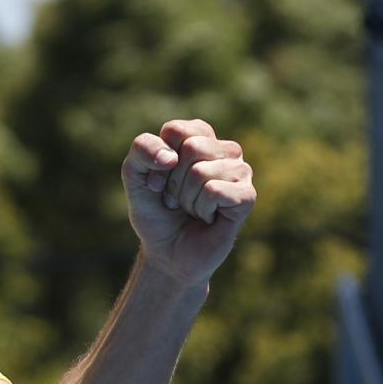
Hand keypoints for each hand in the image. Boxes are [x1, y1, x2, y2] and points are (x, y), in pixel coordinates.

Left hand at [123, 118, 255, 285]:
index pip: (175, 130)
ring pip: (201, 171)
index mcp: (200, 136)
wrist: (166, 253)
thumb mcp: (135, 175)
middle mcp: (225, 150)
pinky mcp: (247, 196)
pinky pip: (214, 191)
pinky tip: (207, 218)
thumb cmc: (155, 211)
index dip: (157, 160)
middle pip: (191, 148)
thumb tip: (170, 157)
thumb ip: (142, 150)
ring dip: (186, 198)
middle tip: (176, 199)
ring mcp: (240, 171)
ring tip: (191, 209)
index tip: (157, 181)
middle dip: (172, 181)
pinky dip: (201, 209)